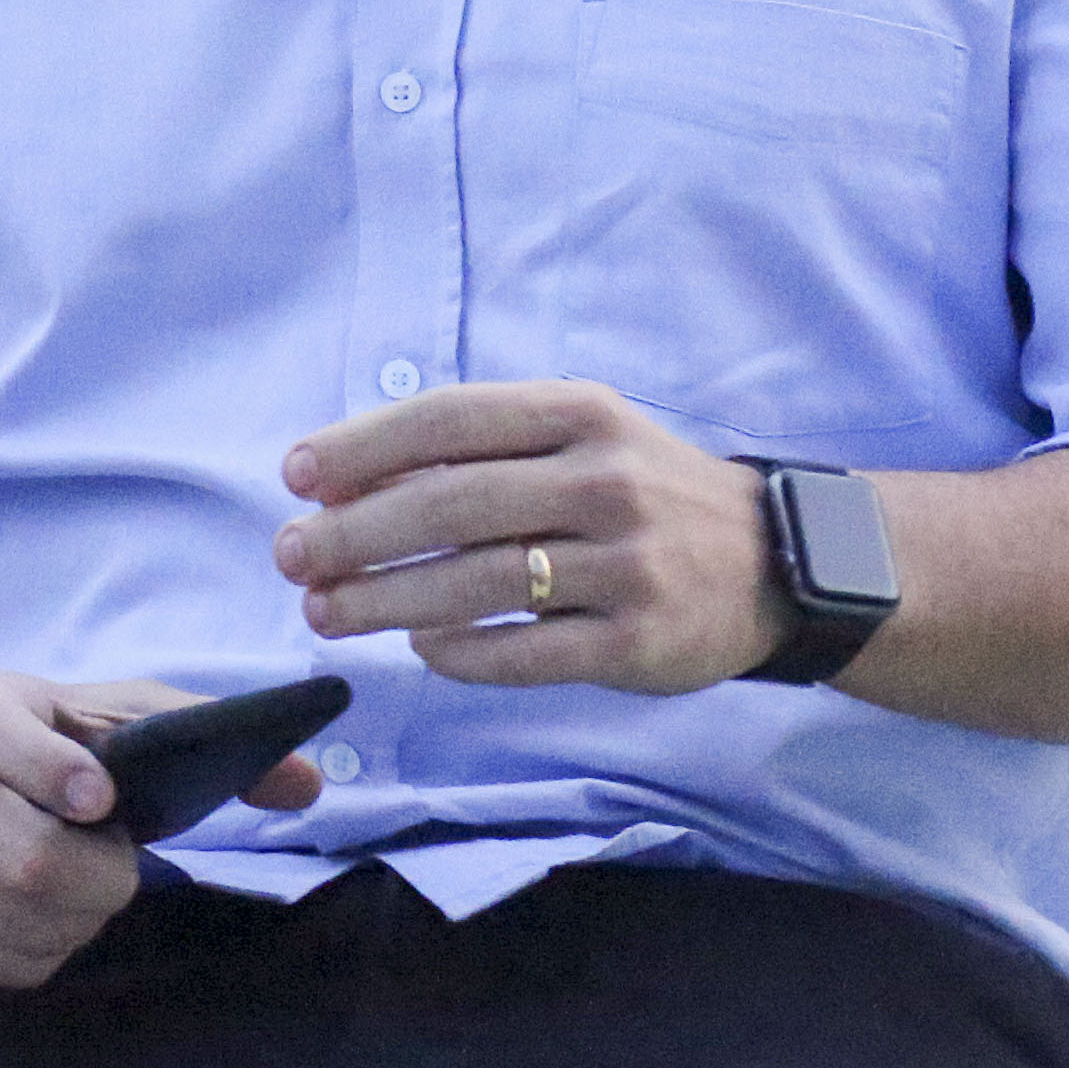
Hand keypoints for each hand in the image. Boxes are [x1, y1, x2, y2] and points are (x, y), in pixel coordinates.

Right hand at [0, 670, 323, 988]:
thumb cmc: (23, 735)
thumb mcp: (95, 709)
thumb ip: (198, 731)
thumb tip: (308, 781)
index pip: (5, 740)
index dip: (56, 773)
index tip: (103, 799)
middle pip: (33, 863)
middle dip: (103, 878)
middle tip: (113, 860)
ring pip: (21, 921)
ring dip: (78, 919)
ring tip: (78, 884)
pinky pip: (0, 965)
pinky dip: (43, 950)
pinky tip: (43, 915)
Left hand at [274, 380, 787, 695]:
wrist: (778, 564)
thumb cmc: (641, 491)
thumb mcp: (580, 439)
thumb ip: (480, 451)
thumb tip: (344, 481)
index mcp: (580, 414)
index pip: (448, 420)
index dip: (361, 447)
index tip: (296, 477)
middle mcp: (605, 481)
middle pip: (450, 505)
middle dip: (352, 534)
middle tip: (290, 557)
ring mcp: (628, 564)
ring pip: (477, 584)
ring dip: (383, 599)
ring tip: (324, 612)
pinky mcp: (640, 641)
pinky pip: (527, 653)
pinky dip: (460, 652)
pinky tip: (419, 648)